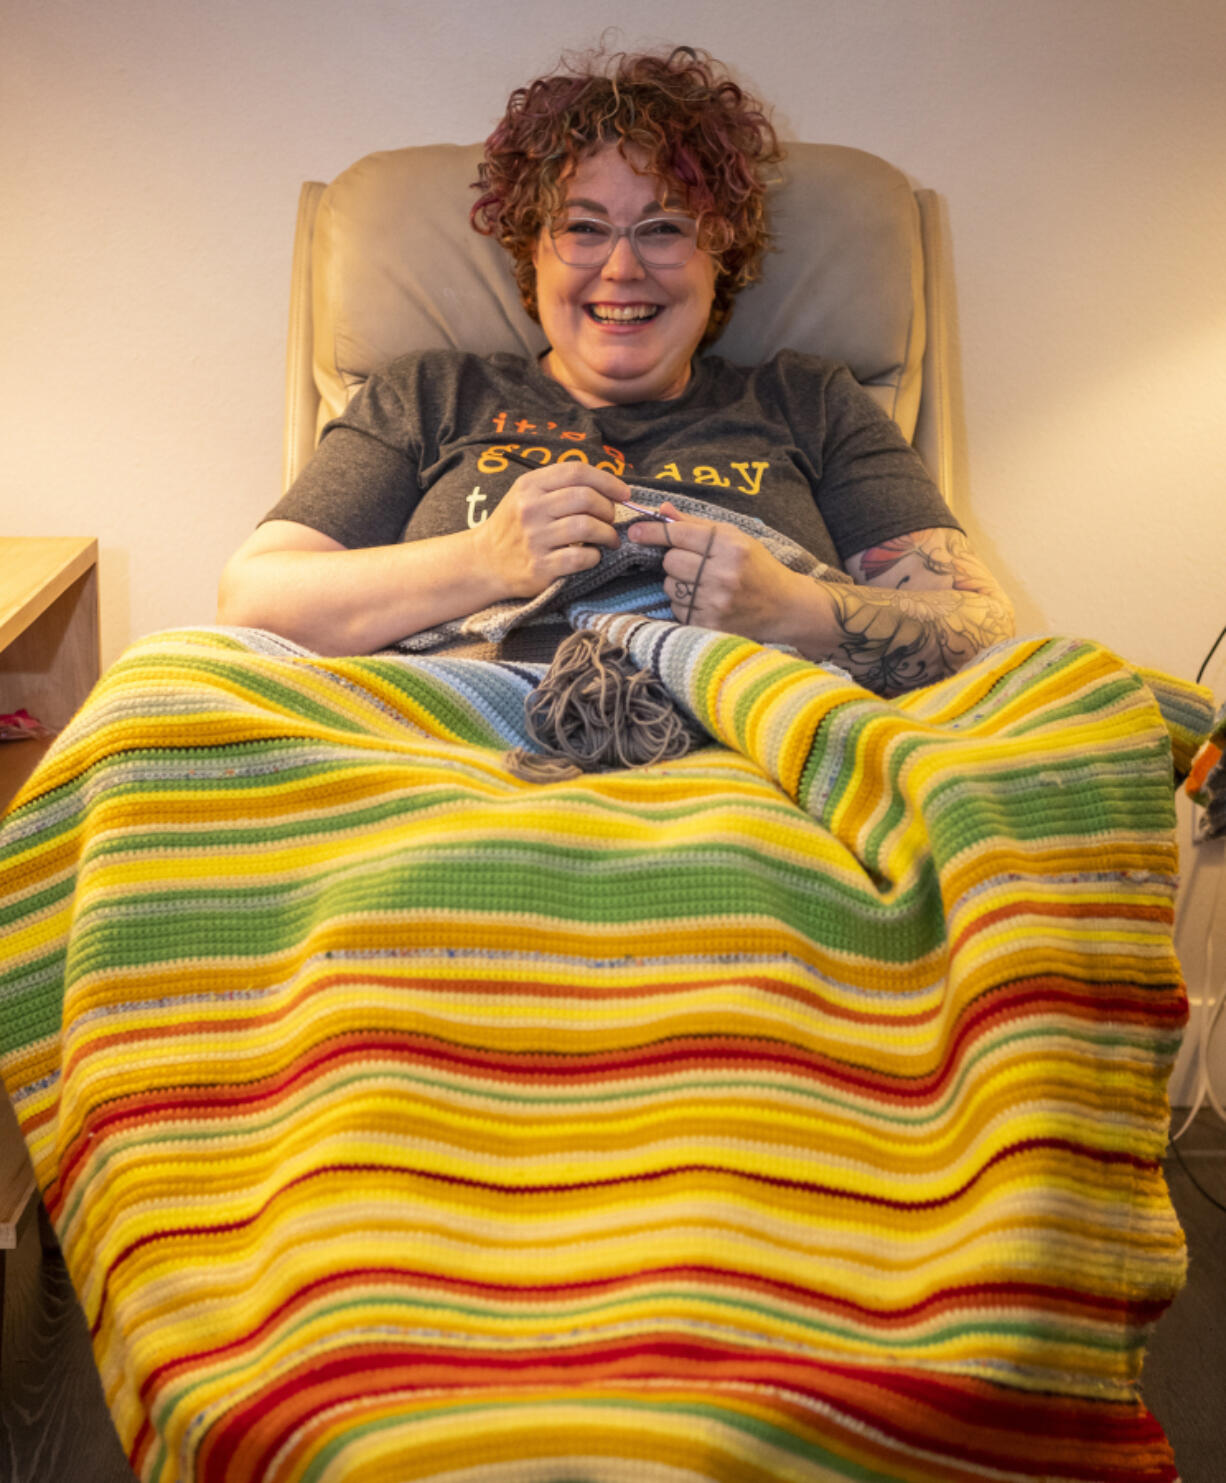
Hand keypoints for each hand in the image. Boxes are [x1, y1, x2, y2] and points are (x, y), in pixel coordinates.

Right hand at [472, 463, 630, 597]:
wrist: (484, 562)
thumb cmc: (513, 526)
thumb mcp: (526, 495)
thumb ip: (559, 486)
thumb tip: (608, 488)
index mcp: (529, 486)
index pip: (576, 472)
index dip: (607, 480)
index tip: (623, 493)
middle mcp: (530, 509)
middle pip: (586, 498)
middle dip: (608, 509)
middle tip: (610, 519)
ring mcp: (534, 538)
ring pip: (587, 527)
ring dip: (607, 534)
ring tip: (608, 539)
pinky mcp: (540, 567)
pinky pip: (581, 557)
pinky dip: (594, 556)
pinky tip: (592, 556)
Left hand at [627, 502, 801, 640]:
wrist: (785, 607)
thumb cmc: (757, 567)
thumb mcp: (734, 538)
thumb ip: (696, 524)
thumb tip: (662, 511)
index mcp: (730, 547)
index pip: (679, 535)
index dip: (654, 532)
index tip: (635, 531)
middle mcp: (723, 575)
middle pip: (670, 562)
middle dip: (675, 561)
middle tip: (695, 564)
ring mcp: (716, 603)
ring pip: (670, 587)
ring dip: (679, 584)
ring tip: (704, 585)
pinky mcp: (710, 625)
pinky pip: (677, 609)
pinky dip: (685, 605)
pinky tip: (706, 602)